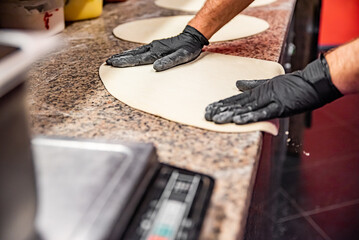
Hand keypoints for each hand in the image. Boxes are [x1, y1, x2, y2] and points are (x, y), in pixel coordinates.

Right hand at [106, 25, 208, 71]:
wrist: (192, 37)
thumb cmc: (187, 49)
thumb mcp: (181, 57)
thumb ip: (168, 62)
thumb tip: (156, 67)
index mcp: (156, 52)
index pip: (137, 59)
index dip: (124, 62)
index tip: (113, 64)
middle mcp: (153, 48)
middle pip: (132, 54)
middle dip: (119, 58)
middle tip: (107, 62)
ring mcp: (153, 46)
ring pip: (135, 52)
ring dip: (123, 55)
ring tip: (113, 58)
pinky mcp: (155, 46)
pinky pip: (140, 50)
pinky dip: (131, 53)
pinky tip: (128, 55)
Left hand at [205, 55, 342, 123]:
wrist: (312, 83)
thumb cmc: (293, 85)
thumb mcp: (270, 84)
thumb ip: (253, 85)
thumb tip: (238, 84)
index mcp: (257, 92)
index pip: (236, 100)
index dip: (222, 104)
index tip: (210, 108)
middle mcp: (260, 96)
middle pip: (237, 104)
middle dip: (221, 111)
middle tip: (207, 116)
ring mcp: (268, 101)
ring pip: (245, 108)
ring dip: (230, 115)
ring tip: (217, 119)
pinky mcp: (278, 107)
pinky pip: (262, 113)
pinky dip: (250, 116)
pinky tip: (238, 120)